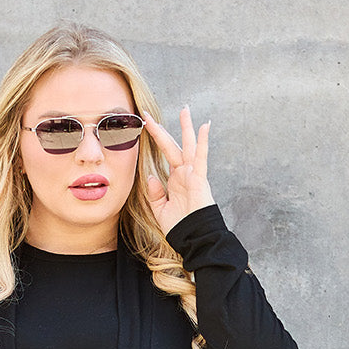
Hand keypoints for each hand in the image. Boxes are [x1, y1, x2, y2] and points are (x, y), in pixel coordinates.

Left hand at [142, 106, 214, 236]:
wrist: (193, 239)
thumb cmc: (180, 228)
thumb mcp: (161, 210)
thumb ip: (155, 194)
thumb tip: (150, 176)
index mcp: (175, 179)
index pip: (164, 154)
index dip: (154, 139)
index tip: (144, 125)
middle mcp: (184, 173)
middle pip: (172, 145)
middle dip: (160, 129)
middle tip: (148, 113)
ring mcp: (192, 174)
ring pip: (189, 146)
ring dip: (186, 127)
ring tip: (185, 109)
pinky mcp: (200, 179)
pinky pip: (201, 158)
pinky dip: (203, 142)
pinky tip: (204, 126)